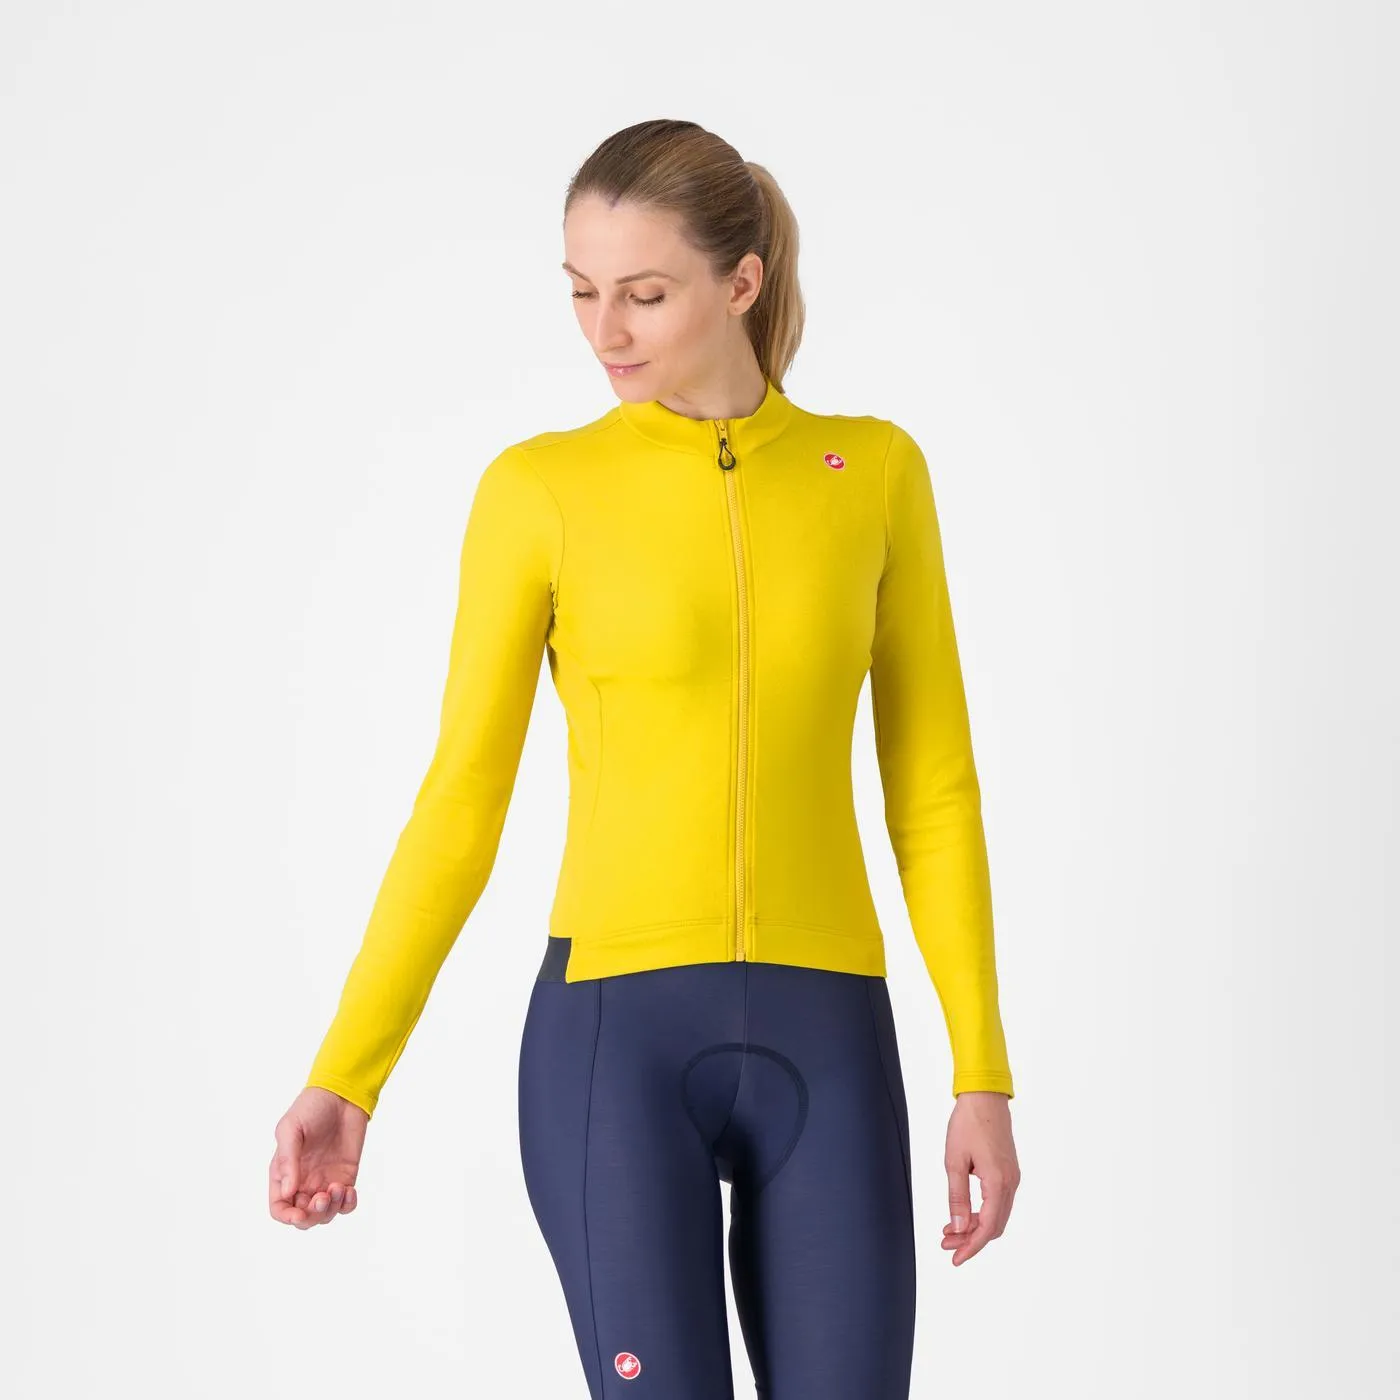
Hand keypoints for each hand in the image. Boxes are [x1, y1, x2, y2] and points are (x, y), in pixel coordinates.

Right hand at [269, 1086, 368, 1228]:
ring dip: (331, 1210)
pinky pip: (345, 1203)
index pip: (279, 1208)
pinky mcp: (345, 1177)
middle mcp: (303, 1182)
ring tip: (338, 1188)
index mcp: (283, 1174)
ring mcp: (324, 1181)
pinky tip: (349, 1191)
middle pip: (303, 1217)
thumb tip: (287, 1191)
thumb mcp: (291, 1129)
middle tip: (323, 1196)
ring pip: (325, 1214)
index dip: (287, 1217)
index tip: (300, 1213)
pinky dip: (347, 1205)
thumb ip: (288, 1160)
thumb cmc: (310, 1108)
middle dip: (312, 1215)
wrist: (342, 1095)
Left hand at [942, 1090, 1019, 1265]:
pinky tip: (963, 1213)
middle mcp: (1010, 1183)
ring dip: (975, 1226)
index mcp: (998, 1183)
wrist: (985, 1097)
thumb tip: (957, 1228)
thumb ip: (956, 1197)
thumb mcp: (954, 1161)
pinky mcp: (1008, 1171)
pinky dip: (981, 1212)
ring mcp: (1012, 1177)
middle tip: (946, 1245)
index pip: (987, 1228)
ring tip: (950, 1231)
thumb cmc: (968, 1123)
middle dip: (971, 1239)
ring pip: (996, 1215)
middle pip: (994, 1226)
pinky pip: (998, 1201)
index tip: (955, 1259)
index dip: (971, 1247)